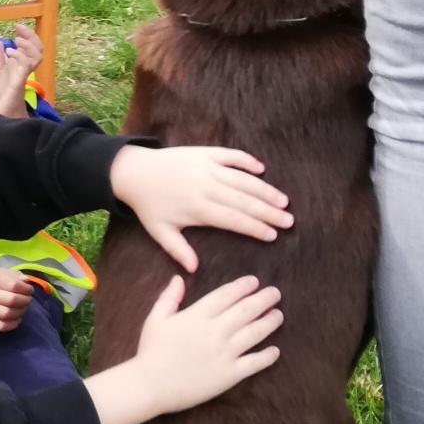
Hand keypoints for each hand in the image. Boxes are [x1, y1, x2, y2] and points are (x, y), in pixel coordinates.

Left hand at [0, 26, 41, 118]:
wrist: (2, 114)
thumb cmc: (2, 94)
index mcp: (21, 63)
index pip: (31, 44)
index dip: (27, 34)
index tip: (16, 26)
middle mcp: (26, 67)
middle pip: (39, 47)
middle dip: (31, 35)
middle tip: (18, 29)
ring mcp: (24, 74)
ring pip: (38, 56)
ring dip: (27, 45)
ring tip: (15, 40)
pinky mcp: (20, 82)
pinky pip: (27, 66)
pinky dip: (20, 56)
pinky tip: (9, 53)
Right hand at [0, 266, 33, 332]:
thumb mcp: (0, 273)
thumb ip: (15, 276)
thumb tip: (27, 282)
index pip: (14, 285)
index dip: (26, 289)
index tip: (29, 289)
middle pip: (12, 300)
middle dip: (25, 300)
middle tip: (27, 299)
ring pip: (8, 314)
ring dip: (21, 312)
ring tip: (22, 308)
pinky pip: (2, 326)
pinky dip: (13, 324)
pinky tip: (17, 318)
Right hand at [86, 273, 281, 423]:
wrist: (151, 385)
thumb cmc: (150, 351)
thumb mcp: (155, 319)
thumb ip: (169, 297)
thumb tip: (179, 279)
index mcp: (197, 315)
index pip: (226, 295)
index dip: (243, 286)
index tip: (255, 282)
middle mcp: (215, 331)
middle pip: (246, 310)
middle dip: (263, 299)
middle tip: (275, 293)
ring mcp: (225, 353)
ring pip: (255, 333)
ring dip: (270, 322)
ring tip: (278, 315)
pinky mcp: (229, 374)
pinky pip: (254, 363)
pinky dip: (267, 356)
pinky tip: (275, 351)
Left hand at [110, 145, 291, 272]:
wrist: (134, 171)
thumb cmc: (149, 205)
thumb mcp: (159, 231)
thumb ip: (178, 250)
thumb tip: (193, 270)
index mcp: (197, 208)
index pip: (233, 220)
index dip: (255, 227)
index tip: (272, 235)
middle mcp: (206, 187)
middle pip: (244, 201)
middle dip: (269, 211)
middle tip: (289, 221)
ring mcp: (207, 167)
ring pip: (243, 179)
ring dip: (265, 190)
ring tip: (283, 201)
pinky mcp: (205, 153)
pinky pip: (231, 156)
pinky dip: (247, 161)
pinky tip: (262, 170)